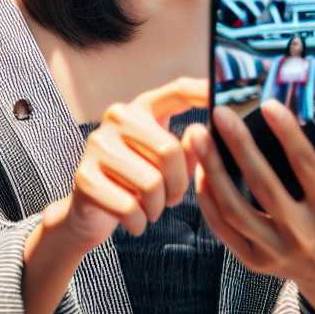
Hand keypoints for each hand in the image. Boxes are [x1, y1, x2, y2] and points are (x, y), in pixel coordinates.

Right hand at [43, 76, 208, 252]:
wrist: (89, 213)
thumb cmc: (138, 183)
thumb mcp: (166, 163)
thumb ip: (192, 148)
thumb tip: (220, 138)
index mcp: (142, 107)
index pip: (178, 90)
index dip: (204, 92)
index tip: (230, 99)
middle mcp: (116, 117)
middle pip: (169, 150)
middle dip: (178, 185)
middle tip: (171, 198)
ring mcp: (97, 144)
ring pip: (151, 183)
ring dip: (157, 207)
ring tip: (150, 208)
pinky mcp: (84, 177)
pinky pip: (129, 207)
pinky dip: (139, 223)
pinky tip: (133, 220)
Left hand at [182, 100, 314, 311]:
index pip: (305, 164)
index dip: (286, 133)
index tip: (267, 104)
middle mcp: (302, 232)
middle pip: (263, 184)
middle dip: (239, 146)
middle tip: (220, 113)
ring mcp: (275, 250)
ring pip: (234, 209)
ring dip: (213, 172)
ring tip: (198, 139)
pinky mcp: (254, 262)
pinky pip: (223, 230)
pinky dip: (208, 202)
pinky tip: (199, 174)